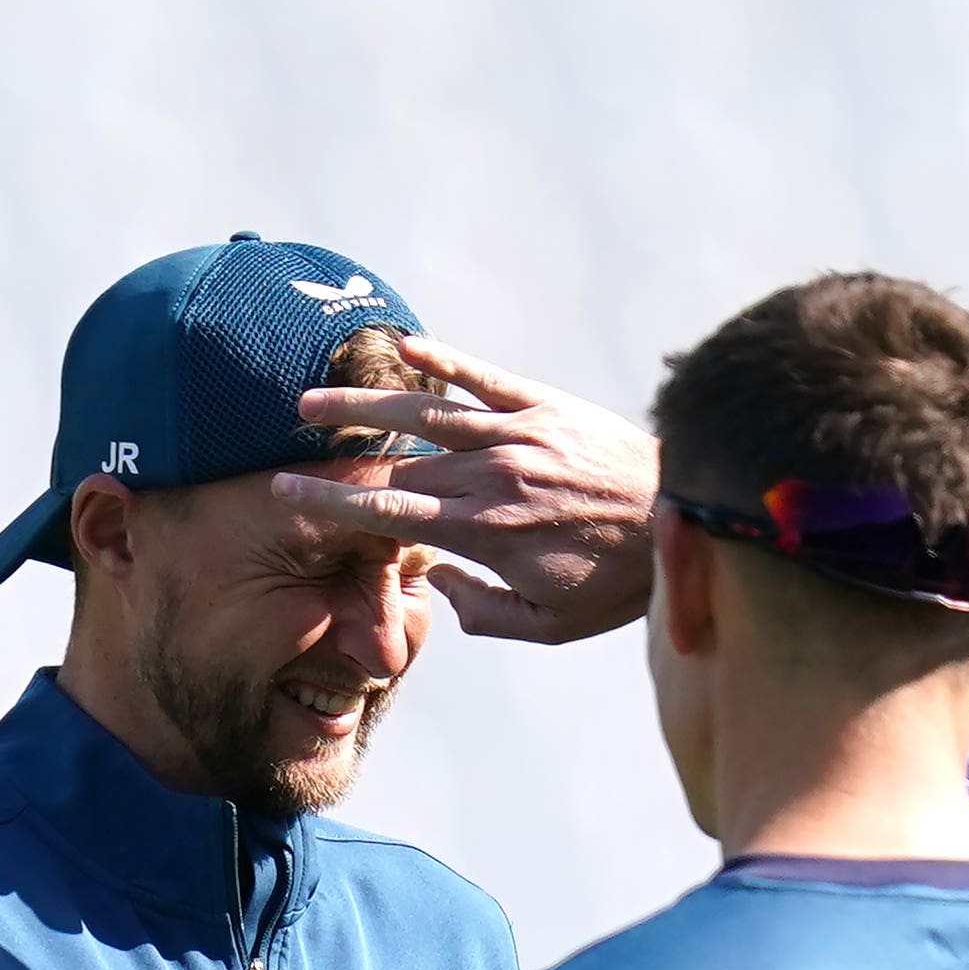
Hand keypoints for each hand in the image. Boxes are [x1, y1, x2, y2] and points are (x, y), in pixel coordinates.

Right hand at [276, 344, 658, 641]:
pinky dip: (446, 359)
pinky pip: (485, 376)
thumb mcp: (550, 624)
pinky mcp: (547, 405)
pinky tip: (407, 345)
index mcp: (485, 531)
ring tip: (314, 399)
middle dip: (340, 455)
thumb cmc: (617, 583)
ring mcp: (519, 434)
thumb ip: (484, 611)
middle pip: (399, 462)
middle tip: (289, 444)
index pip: (389, 511)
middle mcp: (494, 475)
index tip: (285, 490)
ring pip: (426, 412)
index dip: (332, 500)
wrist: (684, 522)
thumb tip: (438, 585)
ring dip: (366, 404)